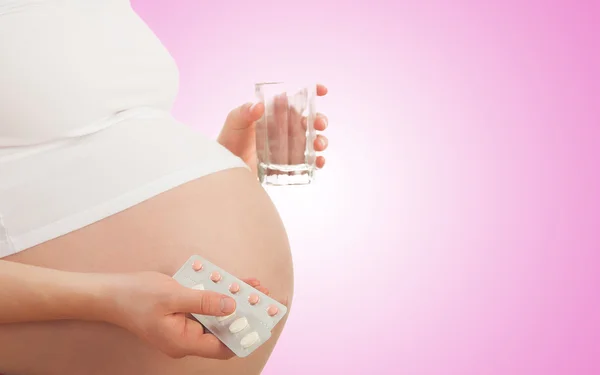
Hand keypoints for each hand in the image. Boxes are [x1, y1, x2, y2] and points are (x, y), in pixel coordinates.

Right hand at [104, 271, 270, 359]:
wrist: (110, 294)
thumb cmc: (136, 297)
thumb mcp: (173, 296)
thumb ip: (204, 302)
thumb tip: (232, 307)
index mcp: (184, 342)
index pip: (223, 347)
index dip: (245, 335)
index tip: (263, 319)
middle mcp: (186, 339)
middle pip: (223, 331)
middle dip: (244, 313)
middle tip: (262, 295)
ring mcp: (184, 328)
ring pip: (217, 318)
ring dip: (233, 302)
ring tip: (252, 285)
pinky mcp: (182, 316)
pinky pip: (205, 309)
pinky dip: (218, 296)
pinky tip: (230, 282)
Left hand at [217, 84, 329, 174]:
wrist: (225, 167)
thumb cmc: (229, 141)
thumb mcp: (234, 122)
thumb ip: (243, 112)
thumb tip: (259, 106)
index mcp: (276, 114)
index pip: (296, 100)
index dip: (312, 93)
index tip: (322, 91)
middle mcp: (285, 129)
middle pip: (309, 121)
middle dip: (319, 120)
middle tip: (319, 124)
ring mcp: (288, 147)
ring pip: (313, 141)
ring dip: (321, 140)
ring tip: (319, 144)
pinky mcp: (289, 165)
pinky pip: (308, 162)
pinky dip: (318, 161)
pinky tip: (318, 161)